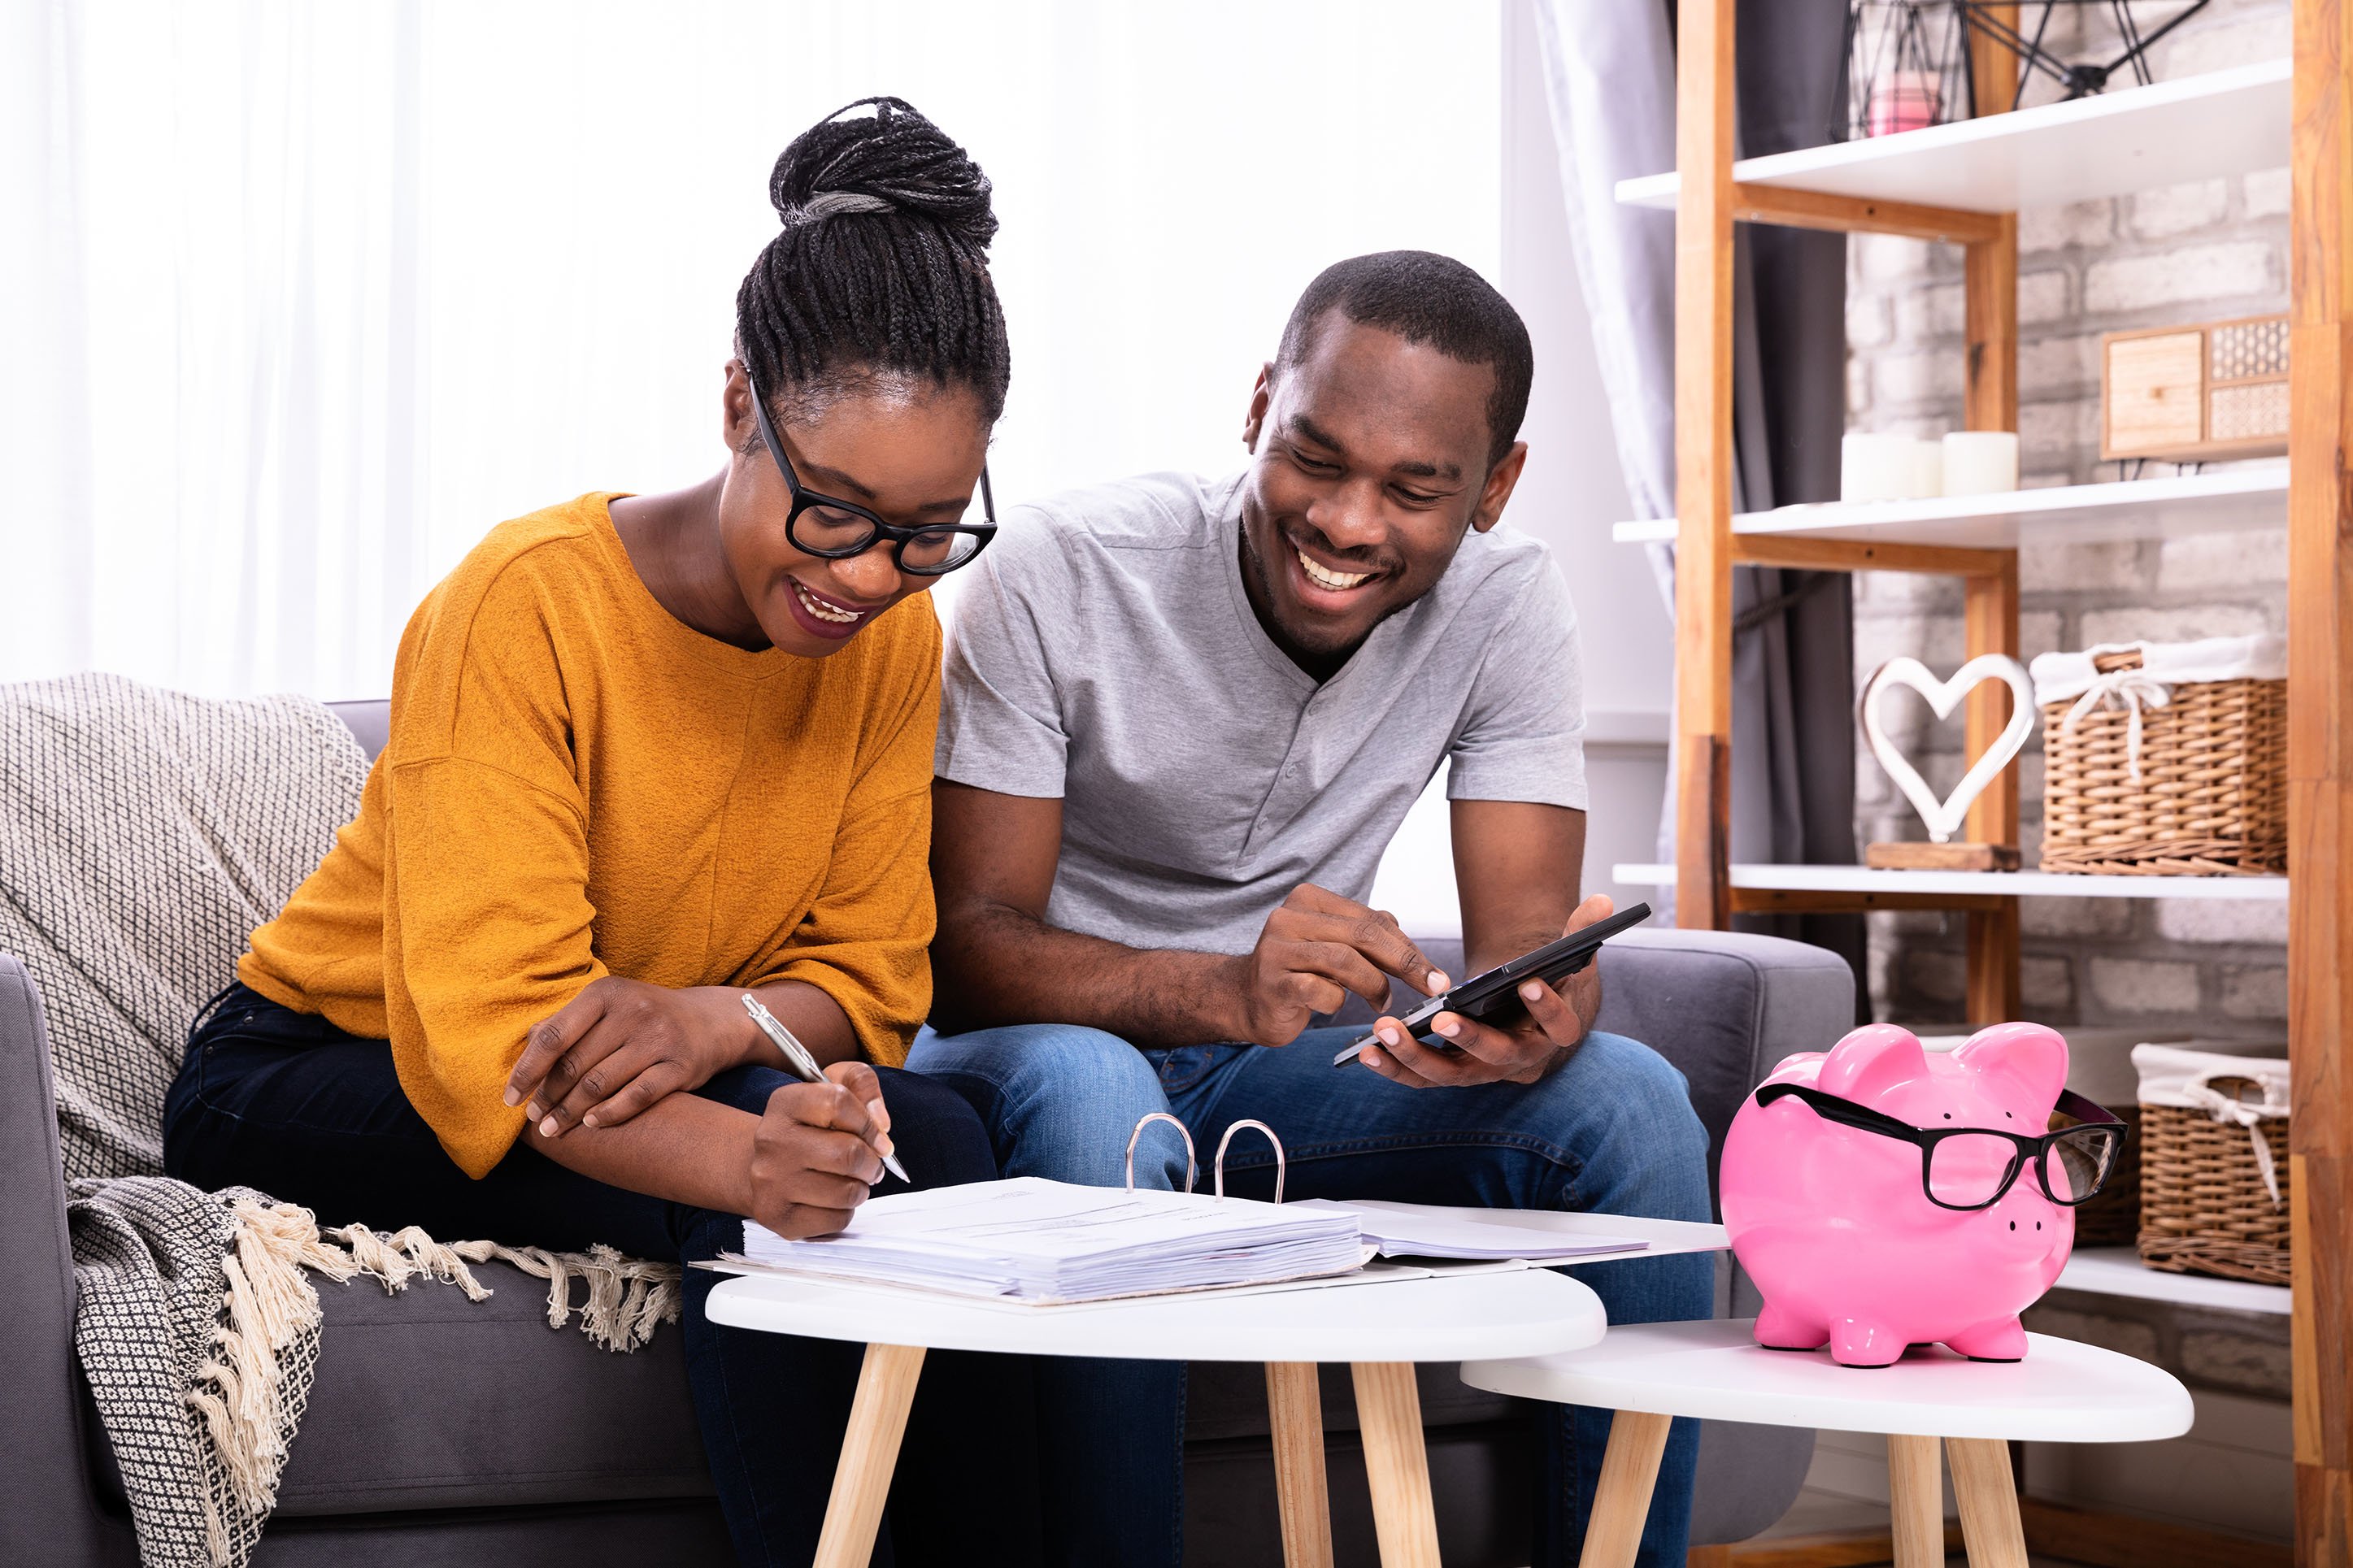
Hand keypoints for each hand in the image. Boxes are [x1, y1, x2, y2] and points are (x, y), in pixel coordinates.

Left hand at [506, 977, 745, 1136]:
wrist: (712, 1021)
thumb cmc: (646, 1016)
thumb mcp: (610, 1006)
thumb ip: (569, 1022)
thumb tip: (525, 1045)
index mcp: (606, 993)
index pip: (554, 1035)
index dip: (528, 1070)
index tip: (510, 1098)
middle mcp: (632, 1011)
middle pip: (575, 1064)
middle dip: (548, 1097)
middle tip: (534, 1118)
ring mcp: (658, 1039)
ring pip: (600, 1084)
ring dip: (571, 1112)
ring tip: (554, 1129)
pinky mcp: (680, 1066)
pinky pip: (636, 1097)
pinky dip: (609, 1114)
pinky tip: (592, 1125)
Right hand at [749, 1062, 896, 1237]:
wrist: (766, 1167)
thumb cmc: (810, 1127)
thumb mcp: (832, 1087)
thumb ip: (862, 1084)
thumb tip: (881, 1124)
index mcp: (785, 1103)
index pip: (839, 1102)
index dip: (869, 1123)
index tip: (878, 1136)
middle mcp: (771, 1141)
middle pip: (849, 1154)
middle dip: (872, 1162)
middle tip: (870, 1165)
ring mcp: (771, 1182)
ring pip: (847, 1192)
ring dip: (861, 1188)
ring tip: (851, 1181)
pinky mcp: (778, 1217)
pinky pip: (837, 1219)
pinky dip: (846, 1211)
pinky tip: (833, 1200)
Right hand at [1222, 884, 1449, 1047]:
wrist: (1246, 1000)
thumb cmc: (1298, 971)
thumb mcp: (1333, 945)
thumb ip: (1366, 934)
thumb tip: (1407, 941)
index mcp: (1308, 899)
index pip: (1371, 919)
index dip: (1408, 948)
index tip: (1435, 975)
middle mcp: (1289, 917)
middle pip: (1363, 934)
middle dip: (1405, 963)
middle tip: (1431, 987)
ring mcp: (1277, 948)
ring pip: (1345, 961)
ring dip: (1374, 986)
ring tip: (1381, 1002)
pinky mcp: (1273, 982)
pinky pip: (1321, 991)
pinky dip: (1337, 1002)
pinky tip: (1333, 1005)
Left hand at [1357, 893, 1612, 1088]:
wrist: (1523, 1012)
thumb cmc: (1544, 981)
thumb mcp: (1568, 956)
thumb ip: (1582, 930)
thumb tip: (1605, 903)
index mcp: (1555, 1032)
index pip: (1561, 1026)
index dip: (1549, 1008)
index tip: (1531, 984)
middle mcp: (1520, 1059)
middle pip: (1497, 1057)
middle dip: (1469, 1039)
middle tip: (1443, 1018)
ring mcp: (1483, 1071)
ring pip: (1450, 1074)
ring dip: (1416, 1057)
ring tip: (1384, 1031)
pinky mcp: (1451, 1073)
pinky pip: (1421, 1078)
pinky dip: (1394, 1068)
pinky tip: (1366, 1052)